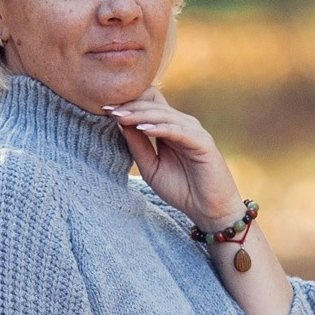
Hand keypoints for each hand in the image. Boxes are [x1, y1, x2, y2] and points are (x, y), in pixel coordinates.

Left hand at [108, 94, 241, 227]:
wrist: (209, 211)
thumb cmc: (182, 191)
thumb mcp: (150, 167)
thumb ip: (137, 146)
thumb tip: (118, 123)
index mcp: (170, 128)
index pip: (149, 104)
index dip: (129, 103)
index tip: (105, 108)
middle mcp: (183, 125)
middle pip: (154, 105)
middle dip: (130, 107)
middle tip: (108, 109)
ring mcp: (194, 132)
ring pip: (164, 115)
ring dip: (141, 115)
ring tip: (120, 117)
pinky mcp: (203, 142)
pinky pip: (178, 130)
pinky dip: (160, 129)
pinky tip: (143, 130)